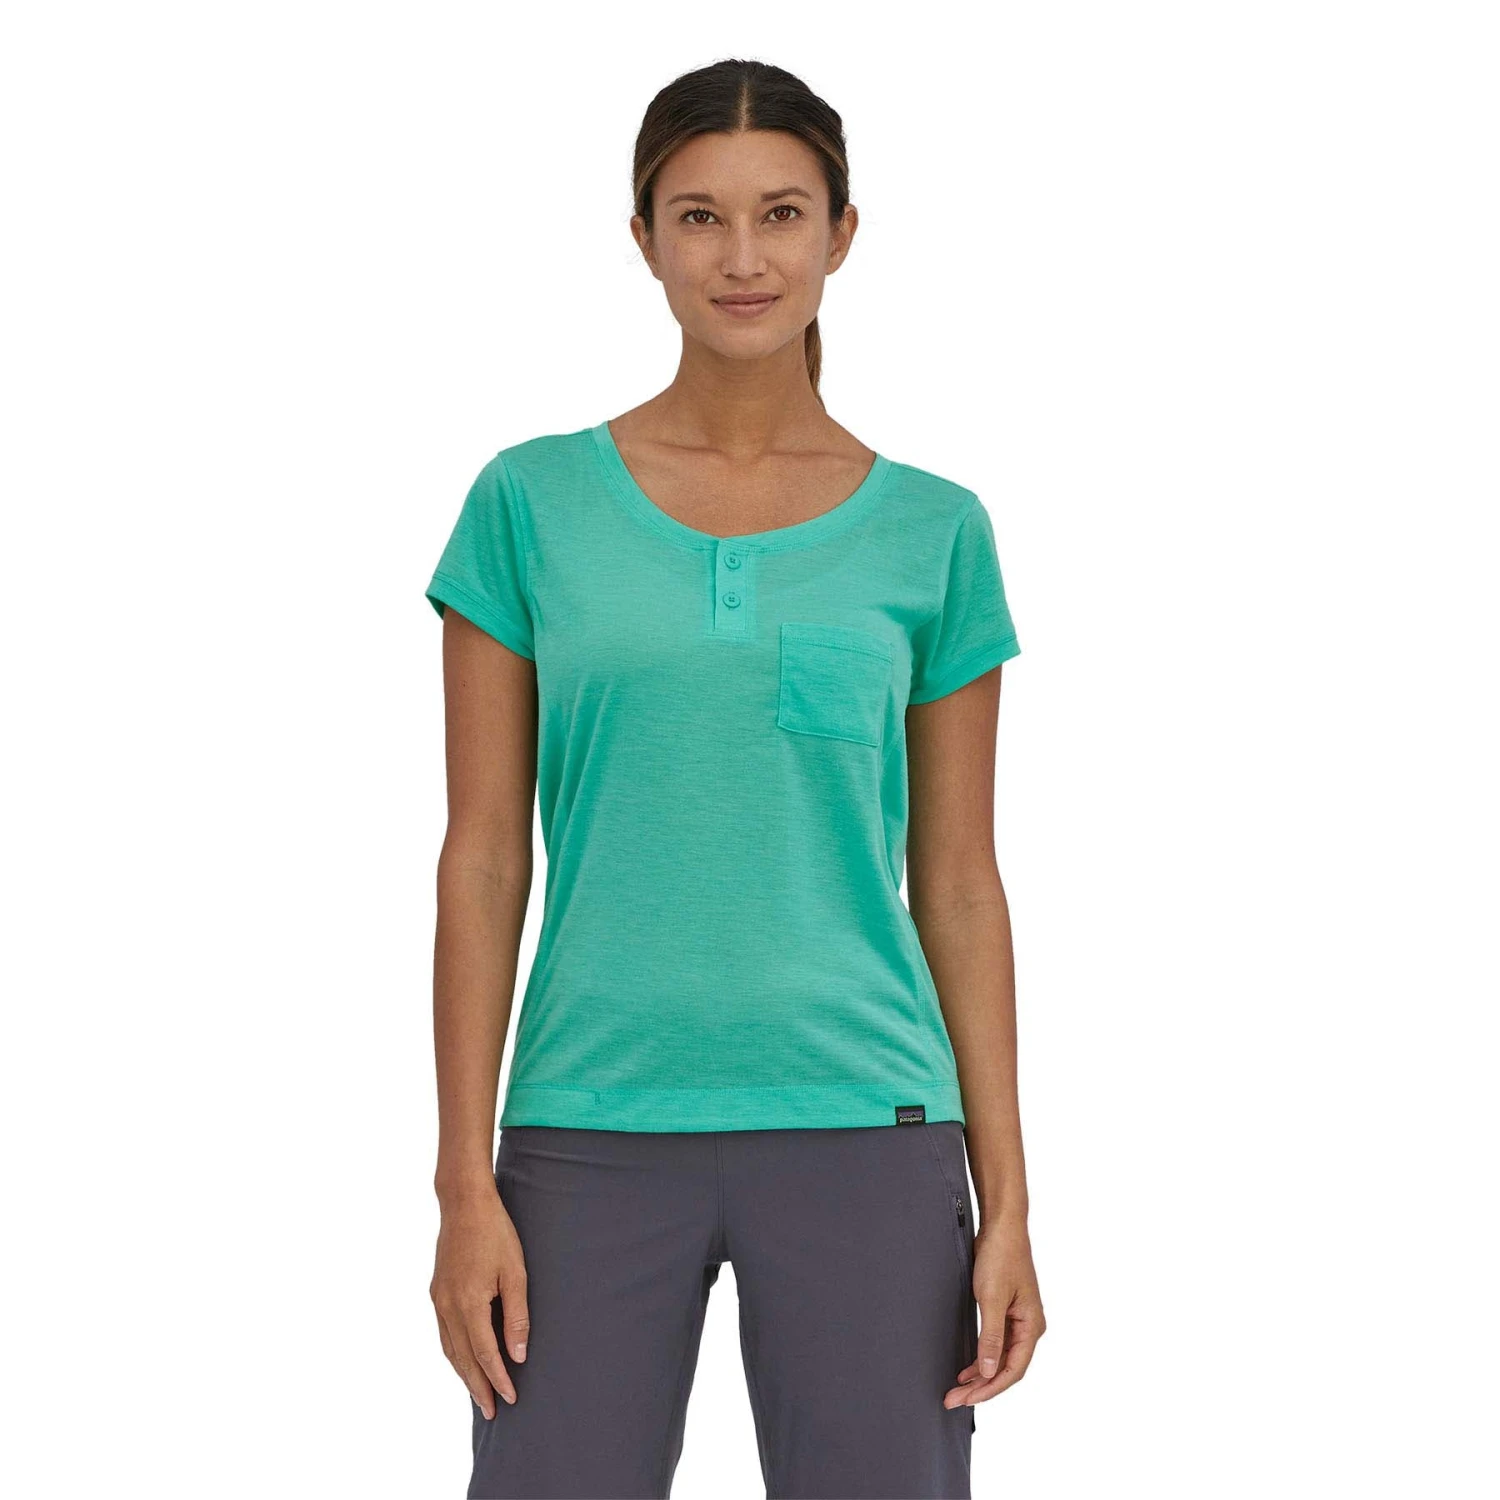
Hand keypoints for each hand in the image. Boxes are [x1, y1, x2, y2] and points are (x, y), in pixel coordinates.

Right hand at [430, 1186, 529, 1418]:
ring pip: (450, 1349)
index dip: (499, 1379)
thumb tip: (519, 1355)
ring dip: (463, 1374)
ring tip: (477, 1393)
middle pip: (463, 1359)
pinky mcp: (436, 1292)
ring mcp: (438, 1300)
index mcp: (468, 1304)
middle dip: (478, 1387)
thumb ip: (517, 1316)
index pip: (486, 1354)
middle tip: (490, 1412)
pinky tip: (462, 1359)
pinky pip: (443, 1333)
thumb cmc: (495, 1233)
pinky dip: (454, 1353)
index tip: (511, 1399)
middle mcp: (447, 1307)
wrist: (463, 1203)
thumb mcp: (515, 1272)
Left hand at [944, 1217, 1044, 1409]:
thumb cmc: (1001, 1257)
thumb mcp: (992, 1299)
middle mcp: (1028, 1327)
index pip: (1012, 1370)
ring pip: (1000, 1358)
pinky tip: (967, 1366)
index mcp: (1031, 1327)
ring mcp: (1018, 1319)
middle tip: (953, 1399)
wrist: (1001, 1226)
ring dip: (980, 1374)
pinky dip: (981, 1357)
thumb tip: (988, 1371)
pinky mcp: (1006, 1311)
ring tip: (957, 1388)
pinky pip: (996, 1343)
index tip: (966, 1399)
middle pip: (1006, 1368)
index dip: (989, 1388)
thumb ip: (991, 1336)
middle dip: (980, 1386)